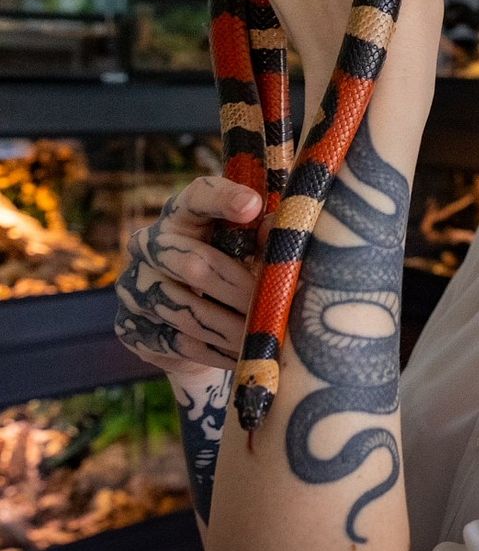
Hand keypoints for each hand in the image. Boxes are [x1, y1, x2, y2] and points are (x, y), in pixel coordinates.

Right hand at [114, 177, 259, 374]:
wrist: (198, 328)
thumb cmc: (233, 271)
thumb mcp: (251, 251)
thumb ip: (263, 238)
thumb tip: (277, 228)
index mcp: (183, 214)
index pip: (198, 196)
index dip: (224, 198)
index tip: (254, 206)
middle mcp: (149, 243)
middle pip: (192, 264)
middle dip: (238, 288)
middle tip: (271, 305)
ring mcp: (132, 284)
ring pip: (184, 308)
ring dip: (229, 326)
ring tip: (262, 336)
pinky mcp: (128, 325)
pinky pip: (176, 342)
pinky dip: (215, 351)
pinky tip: (241, 355)